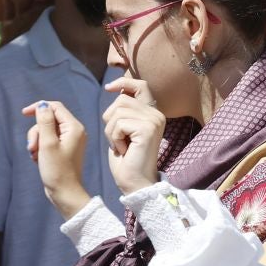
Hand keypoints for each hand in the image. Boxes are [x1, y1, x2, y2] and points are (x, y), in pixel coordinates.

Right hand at [25, 99, 90, 218]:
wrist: (65, 193)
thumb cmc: (57, 170)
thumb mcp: (47, 144)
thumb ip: (44, 122)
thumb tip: (42, 105)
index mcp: (74, 127)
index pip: (55, 107)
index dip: (39, 107)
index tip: (24, 113)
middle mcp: (74, 131)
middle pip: (49, 119)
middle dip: (36, 131)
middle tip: (32, 147)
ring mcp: (69, 141)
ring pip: (46, 131)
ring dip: (36, 141)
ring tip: (34, 155)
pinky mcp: (64, 149)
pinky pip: (48, 141)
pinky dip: (40, 147)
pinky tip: (38, 159)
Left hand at [102, 76, 164, 195]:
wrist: (135, 183)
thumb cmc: (127, 160)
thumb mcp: (123, 130)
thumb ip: (124, 111)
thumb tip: (118, 89)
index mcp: (152, 113)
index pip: (141, 85)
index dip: (124, 82)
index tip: (108, 88)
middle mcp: (157, 114)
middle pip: (121, 99)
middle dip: (110, 119)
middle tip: (118, 139)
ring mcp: (154, 121)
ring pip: (117, 111)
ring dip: (111, 131)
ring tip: (121, 146)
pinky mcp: (147, 130)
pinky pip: (119, 124)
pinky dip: (114, 138)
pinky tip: (124, 150)